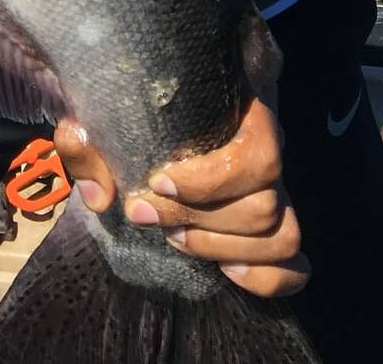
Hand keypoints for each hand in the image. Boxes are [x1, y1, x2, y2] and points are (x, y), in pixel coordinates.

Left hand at [54, 98, 307, 300]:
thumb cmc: (131, 104)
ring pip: (282, 234)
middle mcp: (270, 148)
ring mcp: (278, 189)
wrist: (149, 104)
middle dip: (201, 221)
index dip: (211, 180)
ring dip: (224, 247)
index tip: (157, 182)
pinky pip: (295, 267)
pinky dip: (265, 278)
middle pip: (266, 203)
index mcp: (244, 109)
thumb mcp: (100, 111)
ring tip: (177, 240)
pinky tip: (223, 270)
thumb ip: (87, 144)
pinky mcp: (274, 227)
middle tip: (148, 215)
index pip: (259, 154)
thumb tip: (101, 197)